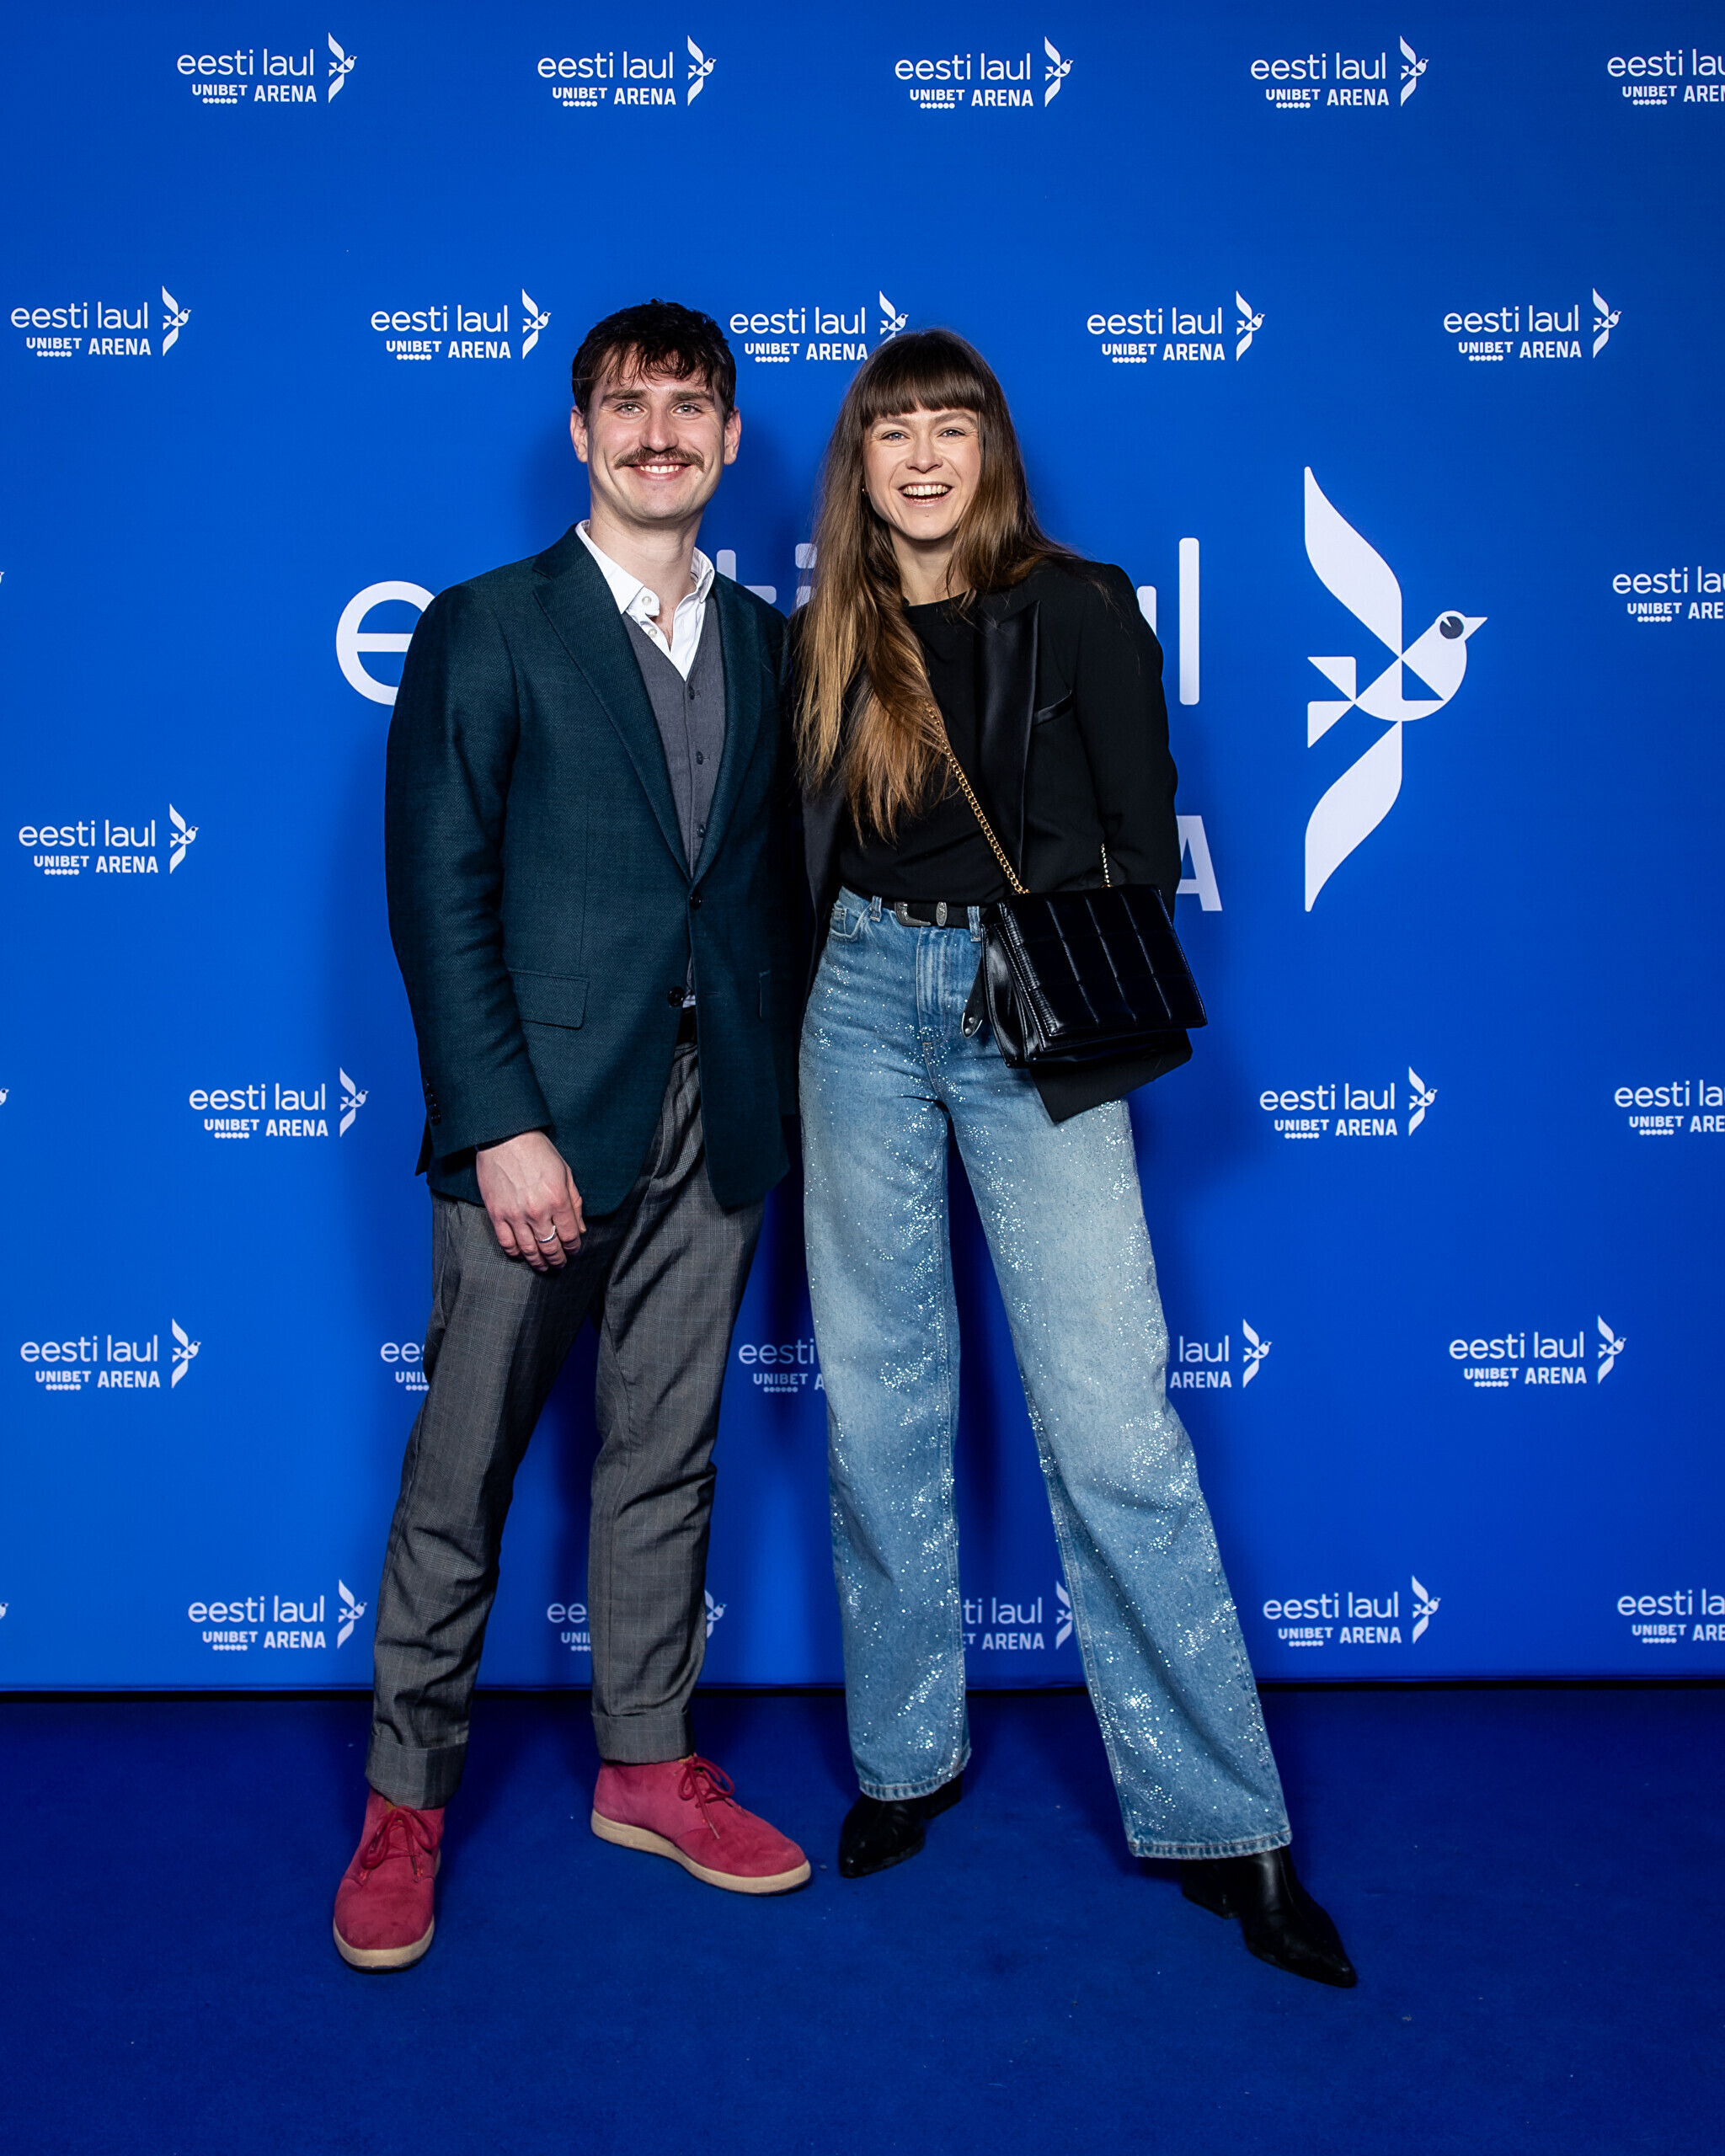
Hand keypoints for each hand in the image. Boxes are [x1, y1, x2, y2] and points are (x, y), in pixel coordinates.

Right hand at [475, 1131, 585, 1270]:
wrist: (505, 1138)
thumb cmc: (537, 1151)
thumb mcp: (565, 1172)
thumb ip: (575, 1202)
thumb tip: (580, 1228)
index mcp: (558, 1200)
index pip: (570, 1235)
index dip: (574, 1248)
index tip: (574, 1251)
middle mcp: (537, 1212)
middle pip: (551, 1247)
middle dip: (558, 1259)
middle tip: (560, 1263)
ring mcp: (515, 1215)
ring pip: (529, 1250)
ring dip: (538, 1262)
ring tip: (544, 1266)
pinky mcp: (497, 1214)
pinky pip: (507, 1243)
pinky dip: (516, 1253)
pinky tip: (522, 1255)